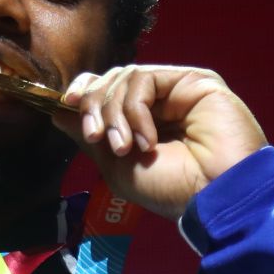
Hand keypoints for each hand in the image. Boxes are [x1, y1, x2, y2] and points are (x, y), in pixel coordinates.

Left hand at [53, 65, 266, 219]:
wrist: (215, 197)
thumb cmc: (171, 189)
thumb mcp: (117, 167)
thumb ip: (88, 135)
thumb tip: (58, 111)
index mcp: (142, 120)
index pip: (106, 89)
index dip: (84, 92)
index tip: (66, 104)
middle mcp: (160, 101)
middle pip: (110, 80)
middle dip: (94, 105)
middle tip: (96, 138)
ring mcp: (177, 89)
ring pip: (124, 76)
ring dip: (114, 112)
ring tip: (124, 147)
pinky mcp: (194, 81)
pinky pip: (145, 78)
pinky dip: (135, 110)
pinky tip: (147, 139)